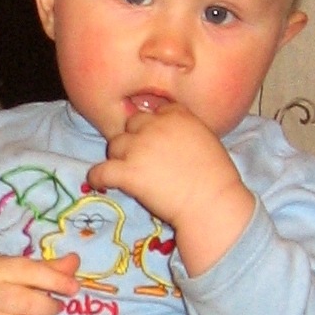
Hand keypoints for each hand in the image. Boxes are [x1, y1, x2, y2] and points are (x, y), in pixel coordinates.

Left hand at [88, 104, 254, 274]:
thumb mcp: (205, 139)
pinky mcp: (127, 171)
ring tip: (126, 172)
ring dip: (119, 157)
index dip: (151, 126)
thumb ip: (183, 130)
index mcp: (177, 115)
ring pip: (115, 145)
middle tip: (141, 158)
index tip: (154, 140)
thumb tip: (168, 136)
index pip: (153, 111)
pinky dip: (98, 177)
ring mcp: (138, 147)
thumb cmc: (216, 177)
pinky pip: (100, 170)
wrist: (213, 203)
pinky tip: (101, 182)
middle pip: (131, 125)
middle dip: (134, 139)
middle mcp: (155, 126)